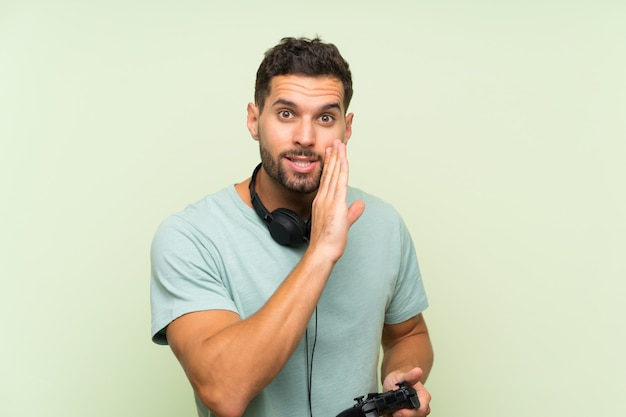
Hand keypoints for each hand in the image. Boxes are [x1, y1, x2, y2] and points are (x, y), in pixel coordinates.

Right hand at [308, 140, 363, 260]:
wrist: (322, 251)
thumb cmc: (328, 241)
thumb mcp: (343, 223)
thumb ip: (352, 212)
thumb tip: (359, 205)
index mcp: (323, 201)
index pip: (328, 179)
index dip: (331, 165)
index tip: (332, 153)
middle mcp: (324, 198)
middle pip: (330, 173)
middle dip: (333, 156)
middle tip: (335, 142)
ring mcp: (328, 200)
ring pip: (334, 174)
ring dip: (337, 158)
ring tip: (338, 145)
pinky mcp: (336, 204)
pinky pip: (340, 182)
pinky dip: (341, 169)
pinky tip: (343, 160)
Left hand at [383, 368, 431, 416]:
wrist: (394, 382)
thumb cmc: (399, 379)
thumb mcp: (402, 376)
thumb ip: (410, 376)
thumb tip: (417, 371)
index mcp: (424, 396)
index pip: (421, 410)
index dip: (409, 413)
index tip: (397, 412)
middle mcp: (422, 406)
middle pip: (417, 416)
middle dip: (404, 416)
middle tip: (393, 411)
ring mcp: (416, 412)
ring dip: (401, 416)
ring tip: (393, 410)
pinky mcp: (410, 415)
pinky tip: (393, 412)